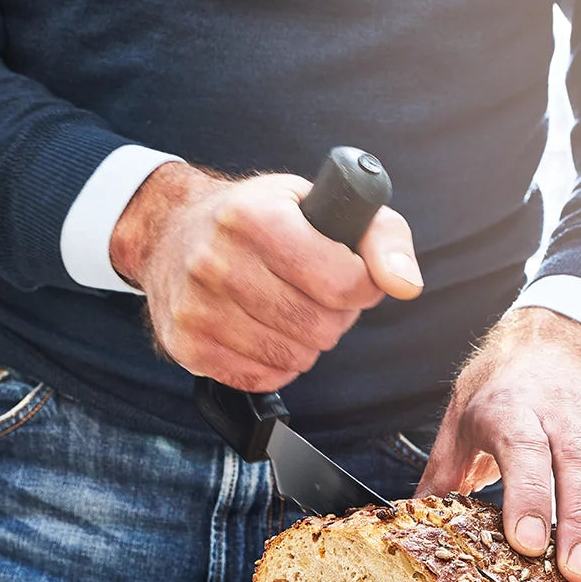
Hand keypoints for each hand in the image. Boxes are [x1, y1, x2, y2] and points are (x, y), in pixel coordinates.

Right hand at [110, 162, 422, 390]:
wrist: (174, 231)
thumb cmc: (263, 217)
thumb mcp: (324, 203)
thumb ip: (382, 237)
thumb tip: (405, 285)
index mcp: (253, 216)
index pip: (342, 282)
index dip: (361, 285)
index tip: (350, 273)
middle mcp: (215, 261)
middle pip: (319, 327)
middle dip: (334, 315)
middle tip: (316, 293)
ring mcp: (196, 307)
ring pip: (293, 357)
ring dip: (306, 341)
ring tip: (288, 308)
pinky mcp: (186, 345)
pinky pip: (261, 378)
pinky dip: (276, 363)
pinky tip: (265, 331)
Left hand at [416, 307, 580, 581]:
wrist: (554, 340)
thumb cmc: (502, 391)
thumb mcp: (461, 421)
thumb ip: (441, 475)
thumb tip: (409, 527)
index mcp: (513, 407)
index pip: (524, 449)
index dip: (528, 496)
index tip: (530, 543)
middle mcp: (566, 411)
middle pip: (580, 465)